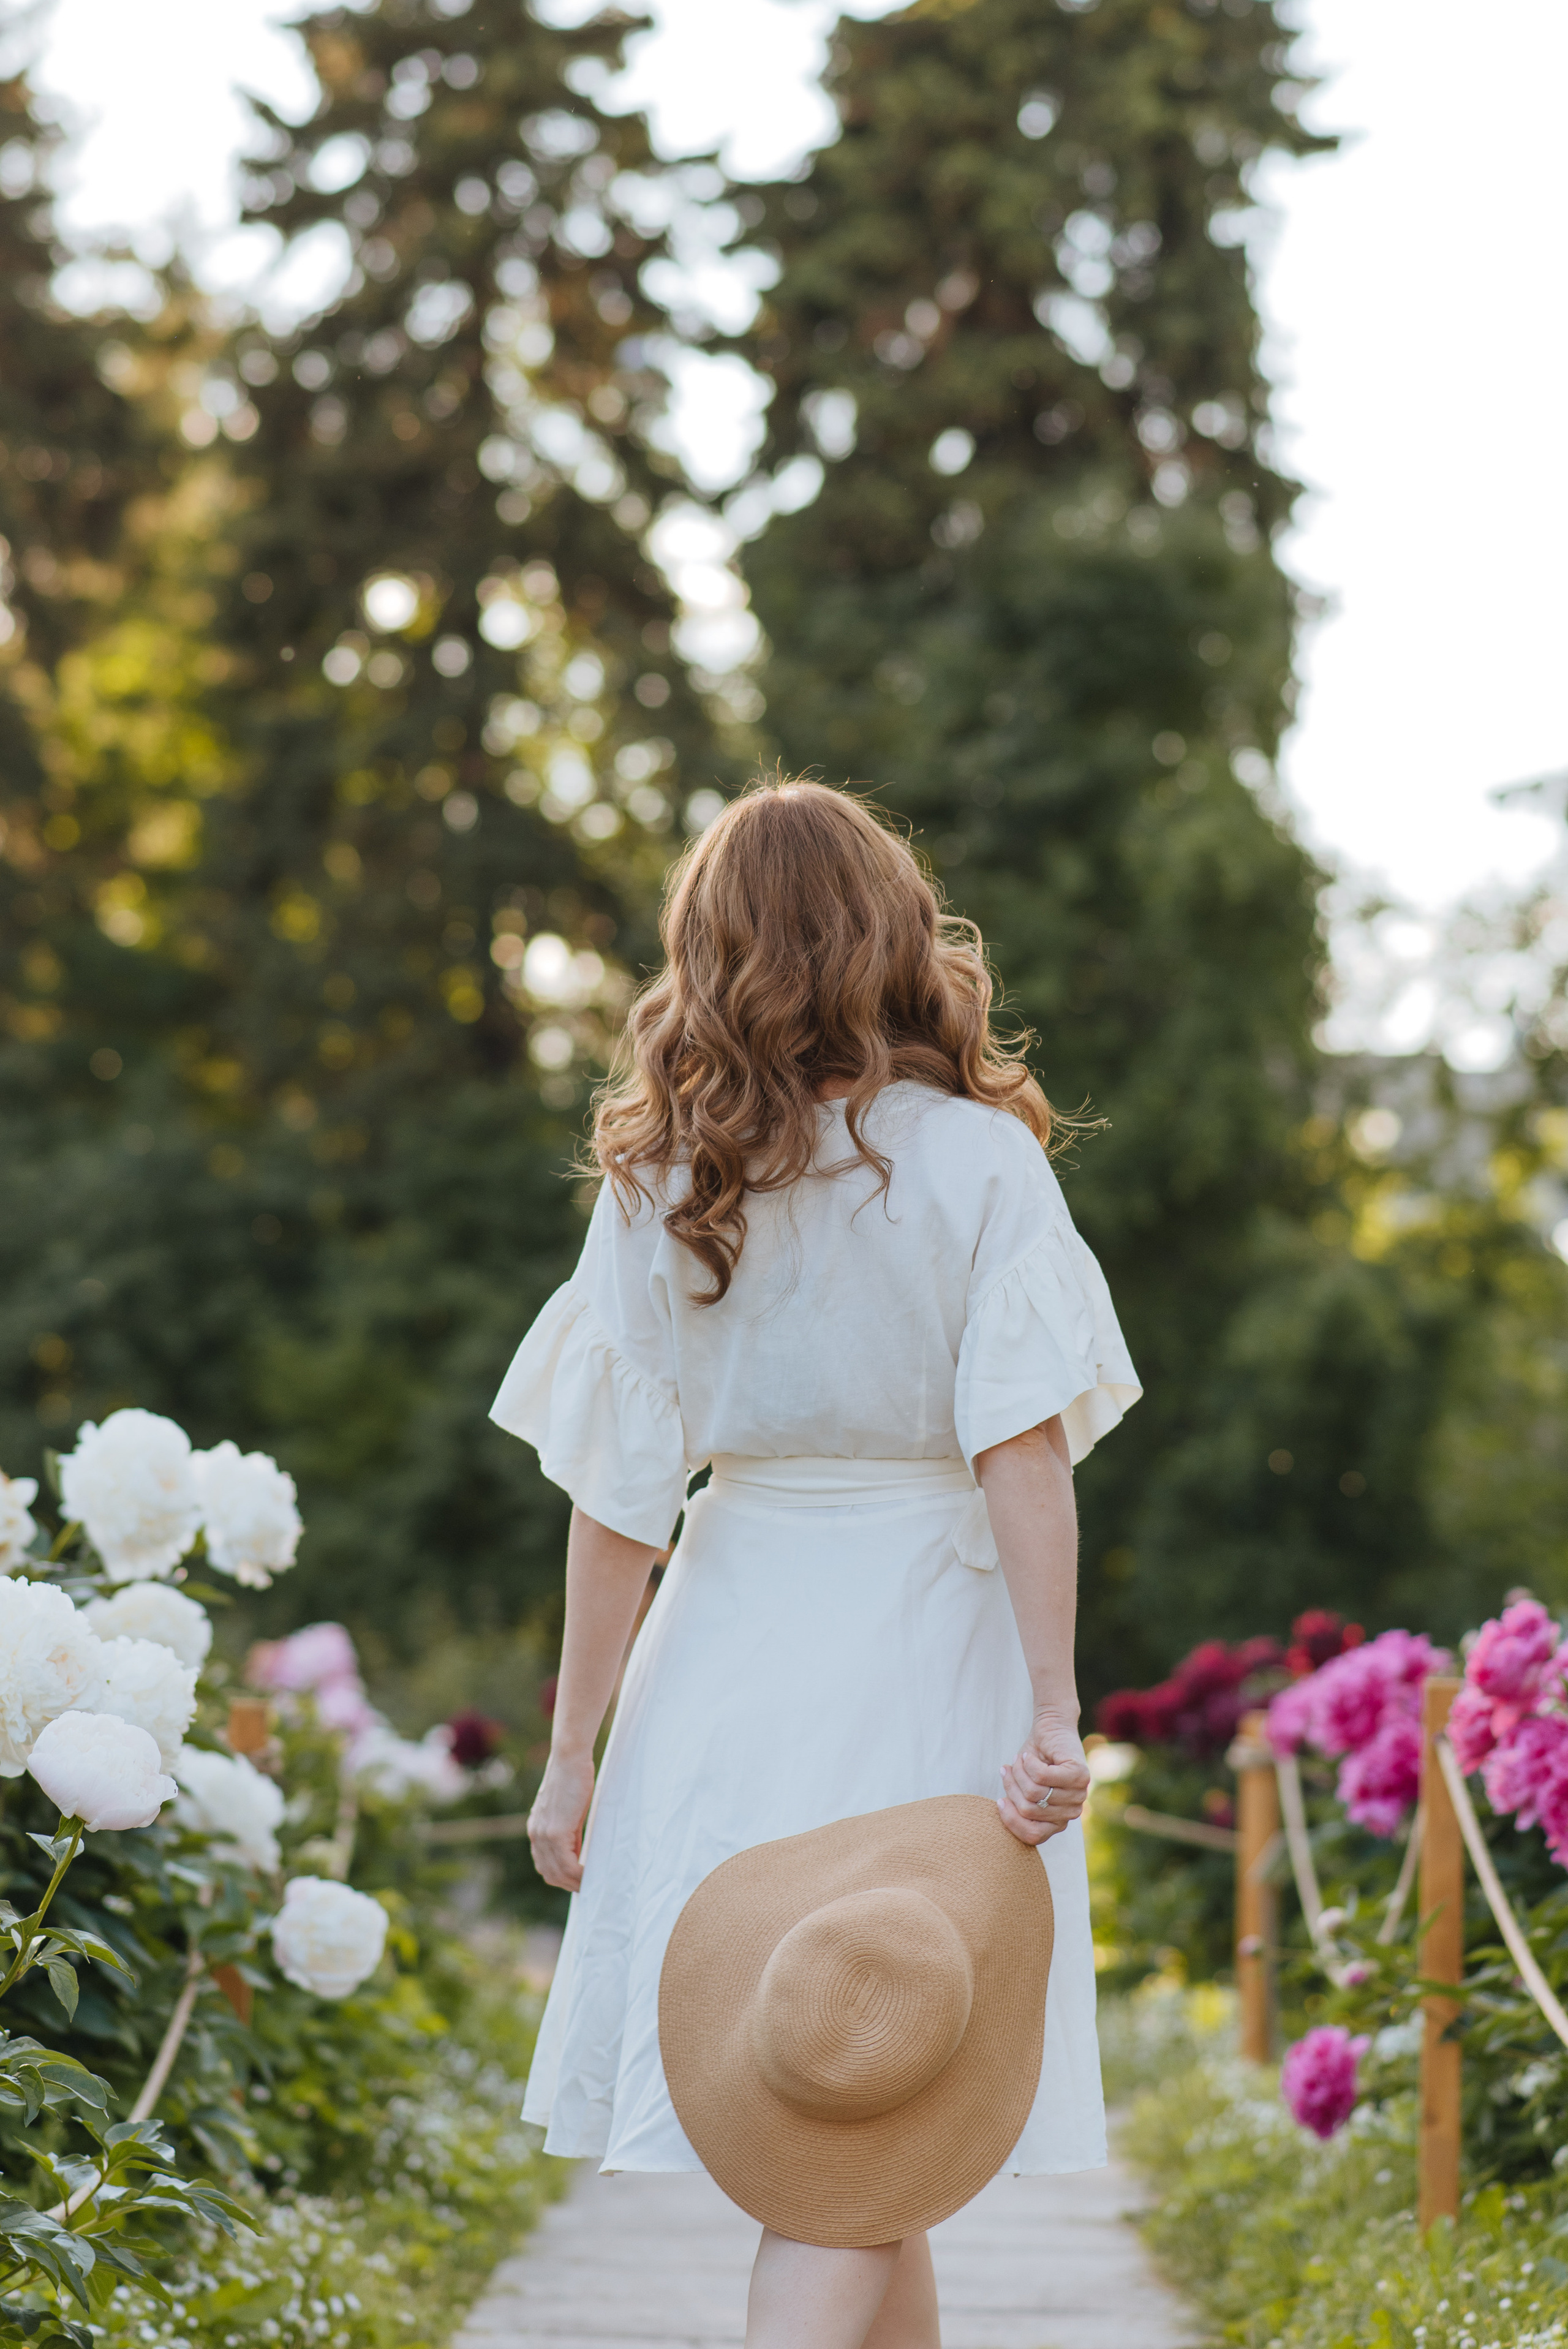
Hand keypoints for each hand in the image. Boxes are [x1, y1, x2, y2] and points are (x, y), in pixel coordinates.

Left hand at [528, 1748, 595, 1890]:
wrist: (569, 1758)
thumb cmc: (573, 1777)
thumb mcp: (566, 1808)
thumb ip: (566, 1829)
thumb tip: (576, 1848)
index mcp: (536, 1829)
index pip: (544, 1864)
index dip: (562, 1877)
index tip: (579, 1881)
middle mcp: (536, 1834)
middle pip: (549, 1873)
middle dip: (569, 1884)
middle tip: (588, 1886)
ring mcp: (544, 1834)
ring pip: (557, 1873)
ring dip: (574, 1883)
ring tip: (592, 1884)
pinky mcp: (556, 1832)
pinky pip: (566, 1865)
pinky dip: (579, 1875)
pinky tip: (591, 1875)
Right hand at [999, 1710, 1088, 1846]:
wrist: (1051, 1728)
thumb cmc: (1034, 1759)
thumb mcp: (1022, 1786)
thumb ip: (1019, 1804)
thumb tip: (1003, 1809)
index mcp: (1058, 1821)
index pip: (1032, 1835)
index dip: (1010, 1820)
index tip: (999, 1800)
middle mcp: (1071, 1812)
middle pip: (1028, 1810)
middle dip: (1012, 1788)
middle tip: (1008, 1770)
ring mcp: (1078, 1794)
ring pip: (1033, 1792)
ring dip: (1018, 1773)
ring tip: (1018, 1761)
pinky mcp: (1078, 1775)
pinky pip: (1041, 1776)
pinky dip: (1027, 1764)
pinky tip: (1028, 1756)